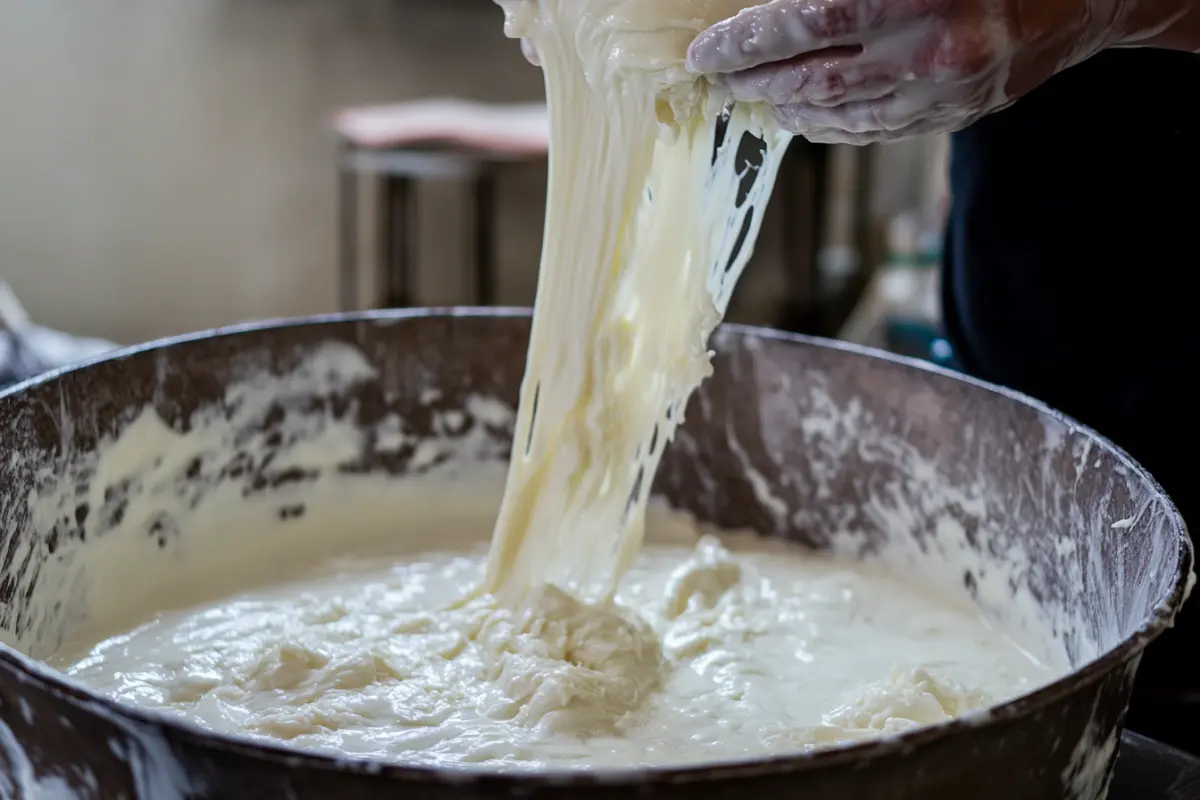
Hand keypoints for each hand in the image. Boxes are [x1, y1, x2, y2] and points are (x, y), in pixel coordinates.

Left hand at [687, 0, 1159, 143]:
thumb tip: (780, 6)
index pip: (806, 21)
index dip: (748, 41)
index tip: (708, 53)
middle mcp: (931, 50)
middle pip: (814, 79)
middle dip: (756, 82)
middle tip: (719, 80)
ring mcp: (944, 92)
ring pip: (841, 114)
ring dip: (787, 109)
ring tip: (755, 98)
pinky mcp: (954, 117)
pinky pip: (875, 132)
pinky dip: (832, 127)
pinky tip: (806, 118)